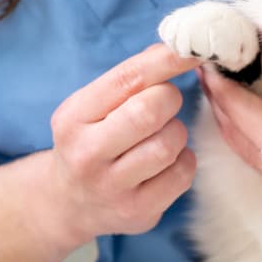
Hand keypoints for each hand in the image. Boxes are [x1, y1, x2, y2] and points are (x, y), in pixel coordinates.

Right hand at [45, 45, 199, 249]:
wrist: (68, 203)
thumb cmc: (93, 139)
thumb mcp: (93, 106)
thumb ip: (131, 79)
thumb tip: (178, 49)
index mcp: (73, 117)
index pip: (128, 79)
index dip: (167, 60)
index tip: (193, 49)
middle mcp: (86, 154)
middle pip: (150, 111)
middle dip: (169, 99)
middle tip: (165, 103)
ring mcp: (111, 188)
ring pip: (170, 143)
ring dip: (176, 133)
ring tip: (159, 136)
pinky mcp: (138, 212)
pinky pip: (183, 173)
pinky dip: (183, 161)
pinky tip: (164, 162)